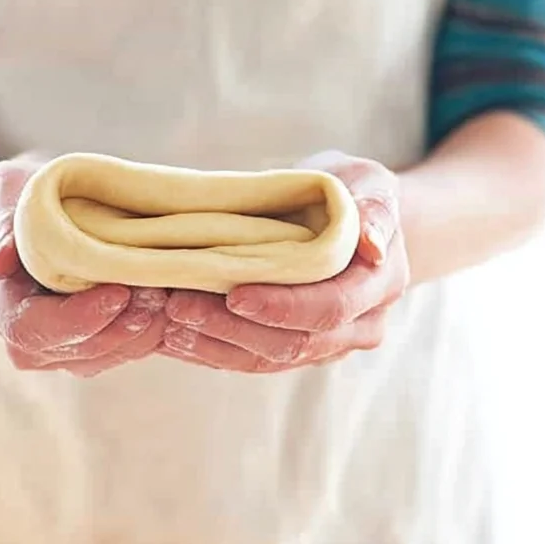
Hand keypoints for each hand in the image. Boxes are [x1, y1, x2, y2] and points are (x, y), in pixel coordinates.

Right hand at [0, 157, 167, 376]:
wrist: (26, 217)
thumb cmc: (16, 195)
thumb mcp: (3, 185)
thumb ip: (5, 211)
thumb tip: (2, 258)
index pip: (28, 326)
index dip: (76, 318)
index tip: (121, 291)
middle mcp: (15, 334)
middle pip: (68, 351)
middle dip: (117, 328)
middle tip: (158, 294)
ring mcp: (49, 347)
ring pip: (97, 359)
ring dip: (137, 335)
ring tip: (166, 297)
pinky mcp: (81, 348)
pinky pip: (114, 355)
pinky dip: (144, 336)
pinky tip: (166, 307)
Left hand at [161, 152, 408, 372]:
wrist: (355, 223)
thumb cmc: (355, 193)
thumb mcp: (368, 183)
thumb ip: (371, 207)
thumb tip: (372, 243)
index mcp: (377, 287)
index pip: (329, 308)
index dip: (281, 306)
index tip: (233, 293)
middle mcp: (358, 328)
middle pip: (292, 344)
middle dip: (232, 328)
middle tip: (178, 306)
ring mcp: (326, 347)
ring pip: (266, 359)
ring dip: (213, 343)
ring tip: (167, 319)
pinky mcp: (293, 352)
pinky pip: (250, 361)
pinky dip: (210, 348)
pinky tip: (173, 333)